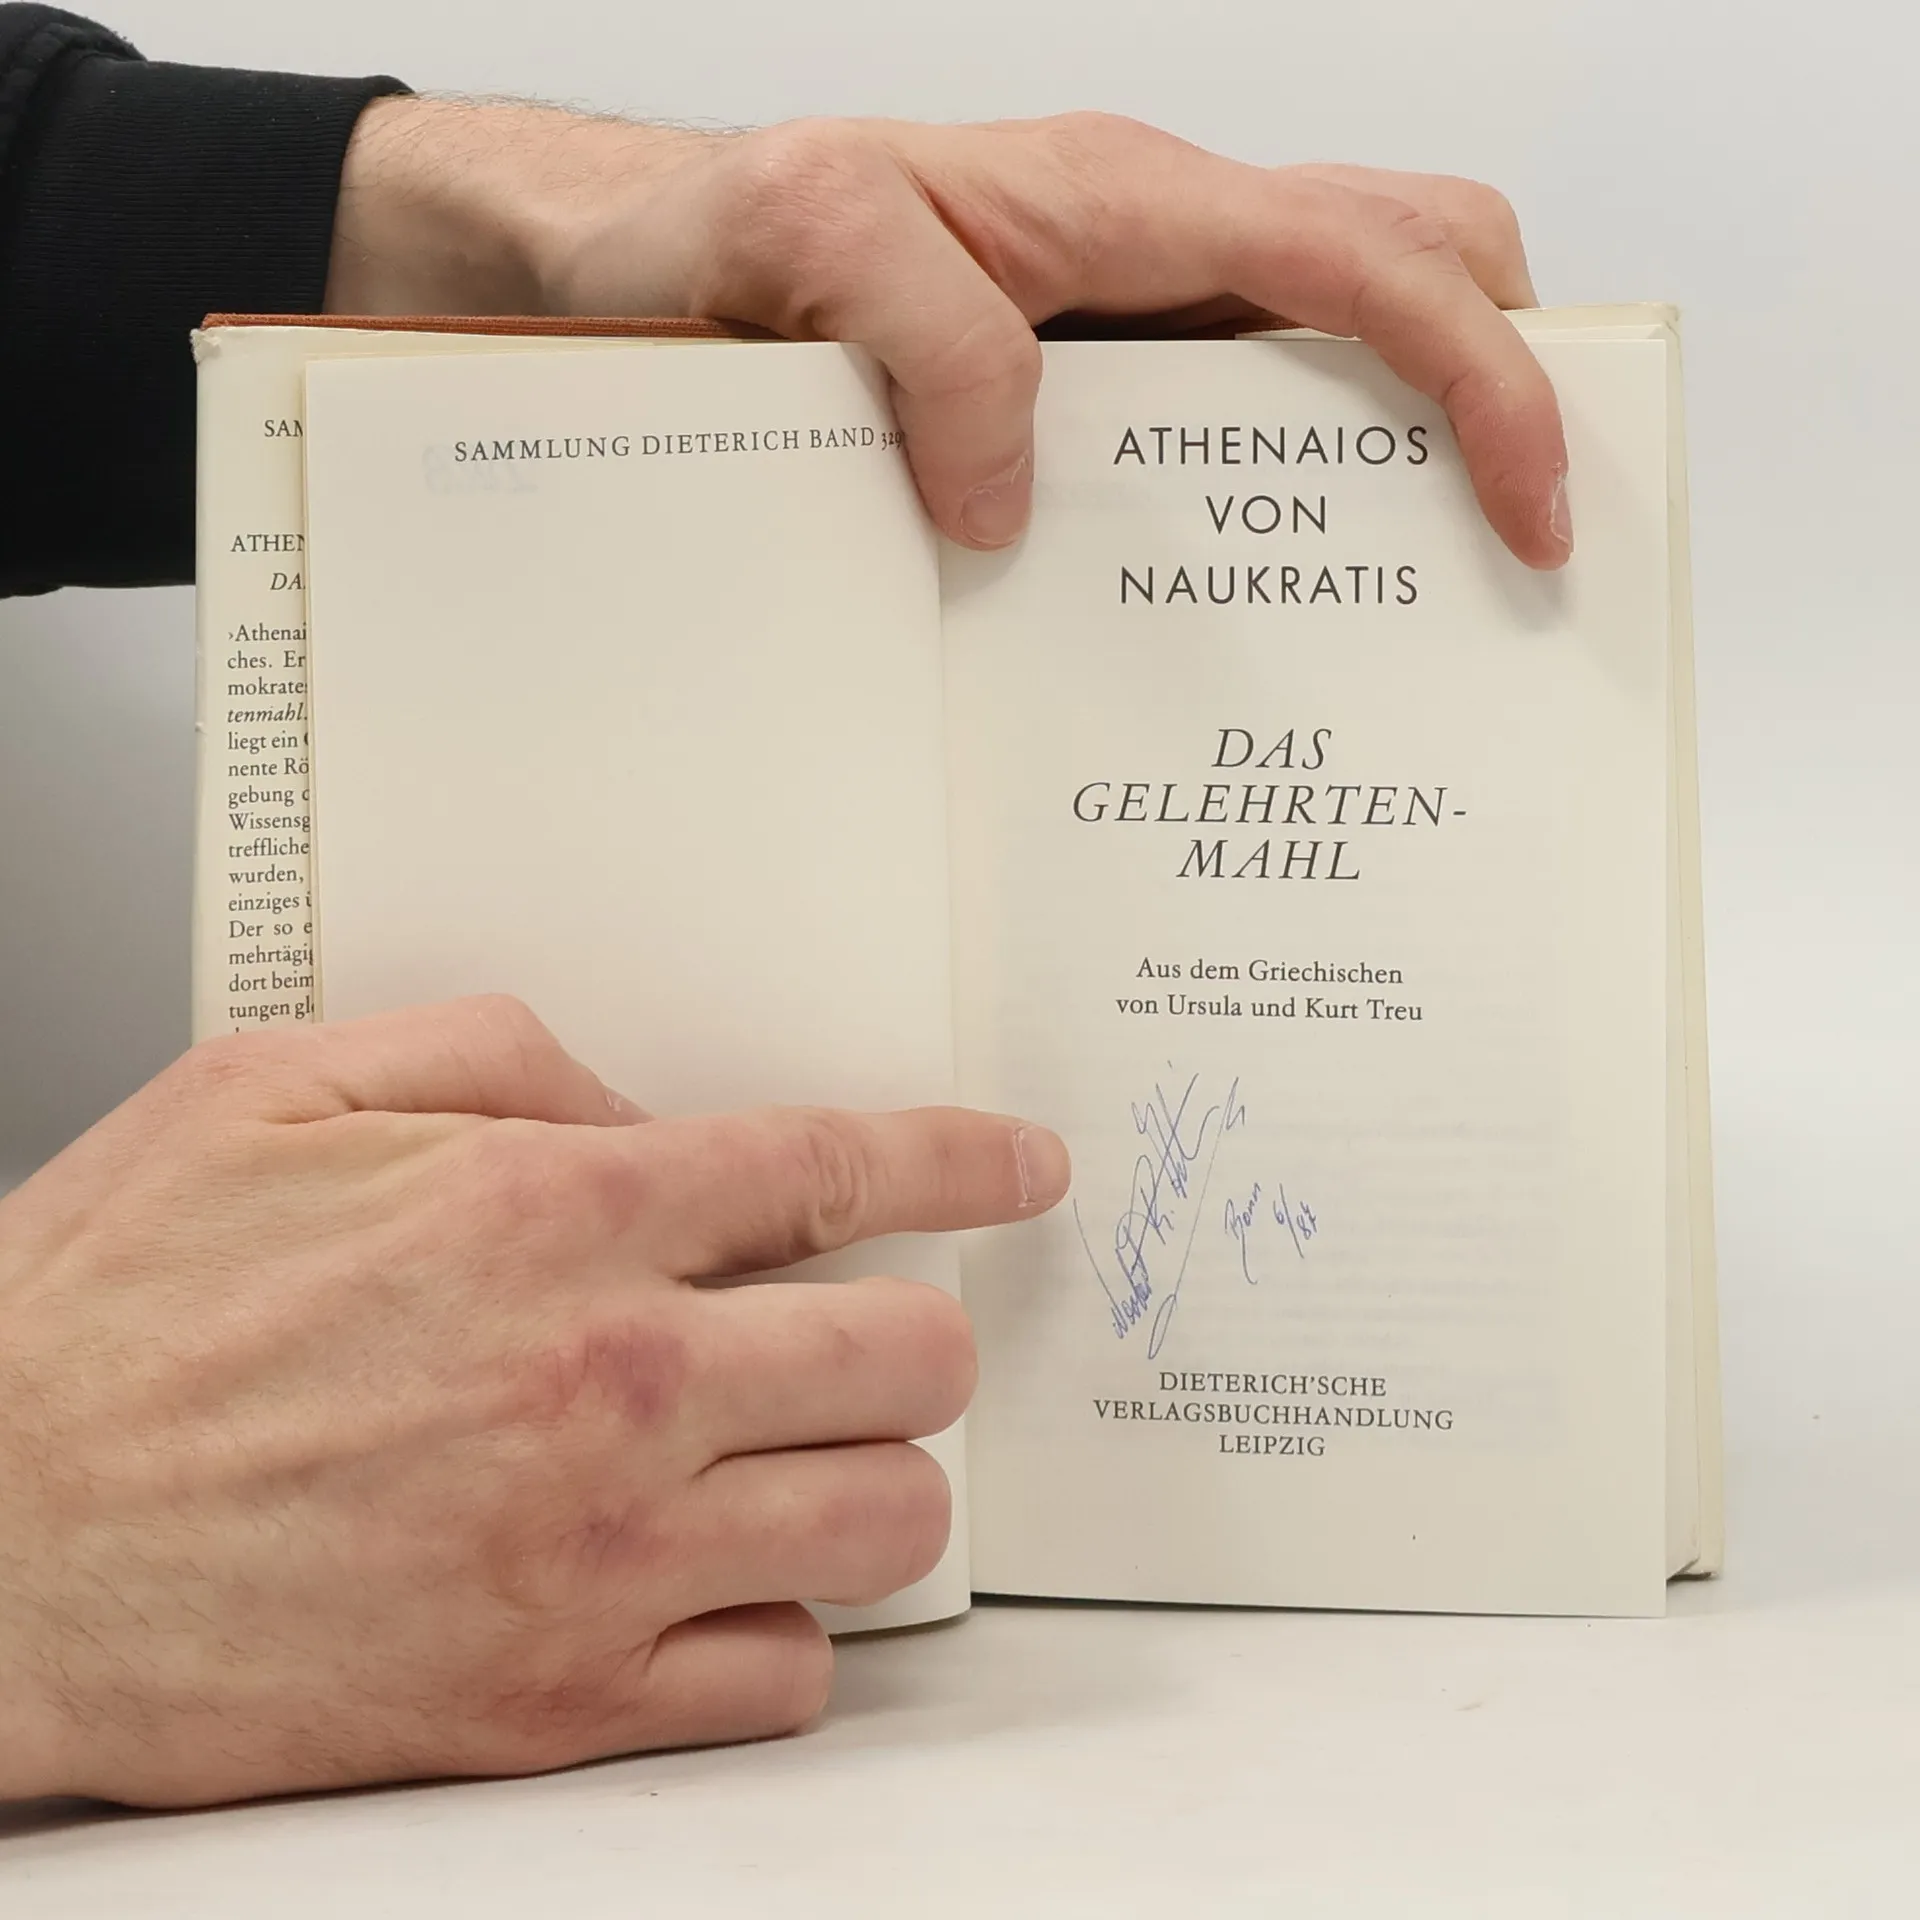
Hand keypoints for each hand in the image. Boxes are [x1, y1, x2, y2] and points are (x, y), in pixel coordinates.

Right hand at [0, 997, 1067, 1806]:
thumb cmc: (108, 1318)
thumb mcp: (279, 1088)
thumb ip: (495, 1059)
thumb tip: (636, 1106)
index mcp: (550, 1219)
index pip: (840, 1167)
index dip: (964, 1157)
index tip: (1022, 1165)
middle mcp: (604, 1384)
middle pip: (912, 1354)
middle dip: (918, 1329)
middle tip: (874, 1328)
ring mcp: (593, 1554)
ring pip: (886, 1520)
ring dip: (872, 1475)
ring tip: (805, 1451)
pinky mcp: (552, 1699)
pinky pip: (781, 1676)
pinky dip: (781, 1623)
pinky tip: (717, 1577)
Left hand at [327, 106, 1570, 565]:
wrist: (615, 262)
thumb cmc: (698, 234)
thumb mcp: (800, 240)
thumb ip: (931, 337)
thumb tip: (1022, 493)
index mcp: (1120, 202)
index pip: (1373, 261)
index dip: (1484, 382)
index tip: (1534, 515)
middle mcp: (1143, 253)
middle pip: (1408, 268)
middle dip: (1496, 392)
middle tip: (1502, 558)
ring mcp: (1116, 327)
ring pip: (1327, 360)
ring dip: (1391, 466)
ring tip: (1394, 623)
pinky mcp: (1070, 398)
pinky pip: (1214, 438)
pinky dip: (1266, 514)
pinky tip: (1236, 618)